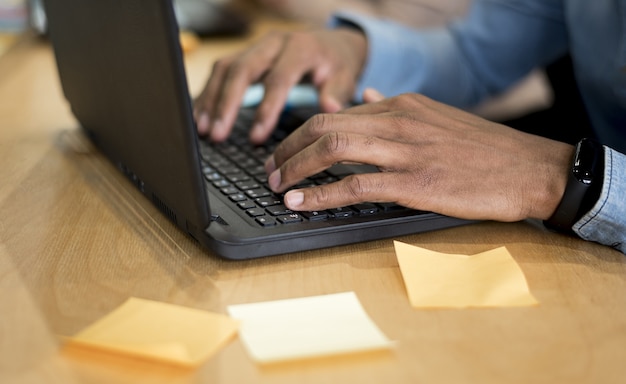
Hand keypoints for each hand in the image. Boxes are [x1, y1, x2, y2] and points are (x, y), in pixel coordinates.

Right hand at [194, 28, 366, 142]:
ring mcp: (257, 46)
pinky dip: (209, 94)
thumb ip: (337, 92)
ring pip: (226, 68)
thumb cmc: (337, 64)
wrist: (332, 43)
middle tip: (217, 134)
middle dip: (227, 104)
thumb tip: (329, 108)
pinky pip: (221, 71)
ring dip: (211, 99)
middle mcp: (274, 43)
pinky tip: (200, 116)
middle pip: (242, 70)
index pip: (278, 78)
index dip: (266, 109)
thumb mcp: (346, 76)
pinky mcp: (245, 54)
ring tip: (203, 129)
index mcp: (300, 48)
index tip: (256, 138)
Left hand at [265, 92, 574, 221]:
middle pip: (323, 126)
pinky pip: (356, 184)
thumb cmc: (483, 150)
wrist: (528, 169)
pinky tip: (302, 202)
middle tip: (270, 170)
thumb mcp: (436, 117)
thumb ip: (396, 109)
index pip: (334, 114)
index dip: (300, 134)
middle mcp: (397, 121)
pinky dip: (321, 193)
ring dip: (296, 168)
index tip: (284, 151)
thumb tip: (366, 99)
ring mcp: (406, 151)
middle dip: (288, 149)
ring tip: (277, 186)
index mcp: (401, 106)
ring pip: (333, 149)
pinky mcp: (415, 183)